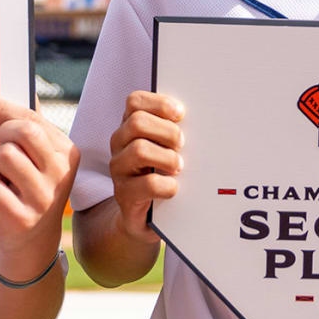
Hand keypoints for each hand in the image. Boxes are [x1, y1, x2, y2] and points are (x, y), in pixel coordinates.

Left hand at [0, 94, 77, 281]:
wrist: (34, 242)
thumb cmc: (33, 189)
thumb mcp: (42, 159)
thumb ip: (32, 127)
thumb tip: (10, 93)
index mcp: (67, 153)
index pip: (33, 119)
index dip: (3, 107)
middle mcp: (61, 174)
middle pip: (22, 133)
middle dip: (2, 135)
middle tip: (0, 147)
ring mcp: (44, 198)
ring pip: (4, 157)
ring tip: (2, 176)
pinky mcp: (22, 218)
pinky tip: (0, 197)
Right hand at [107, 91, 183, 243]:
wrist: (145, 217)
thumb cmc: (161, 173)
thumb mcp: (166, 147)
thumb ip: (174, 130)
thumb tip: (199, 117)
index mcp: (130, 127)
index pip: (135, 101)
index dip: (159, 103)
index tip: (180, 114)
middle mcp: (119, 145)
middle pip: (137, 122)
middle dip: (167, 132)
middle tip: (181, 145)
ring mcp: (119, 170)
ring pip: (139, 150)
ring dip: (168, 158)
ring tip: (178, 167)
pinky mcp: (124, 195)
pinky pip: (146, 184)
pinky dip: (166, 185)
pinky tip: (173, 187)